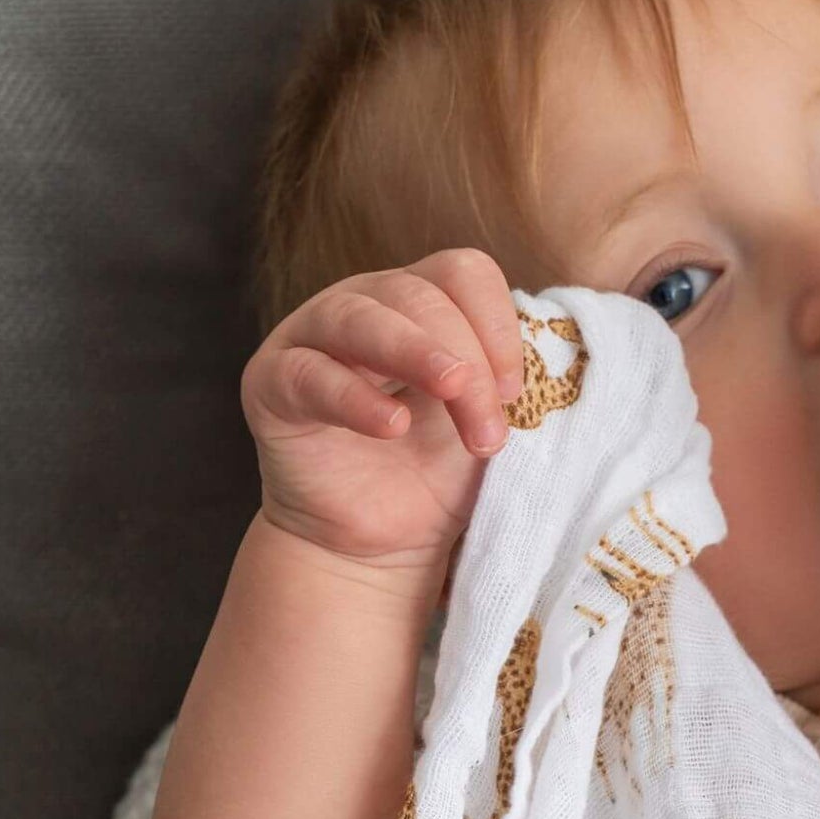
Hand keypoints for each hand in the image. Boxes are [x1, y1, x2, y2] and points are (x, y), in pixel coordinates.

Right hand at [241, 248, 525, 576]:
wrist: (378, 545)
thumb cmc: (433, 476)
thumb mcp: (483, 424)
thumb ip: (503, 384)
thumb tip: (547, 358)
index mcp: (420, 305)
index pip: (461, 273)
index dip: (496, 324)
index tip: (514, 393)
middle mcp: (364, 305)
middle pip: (420, 297)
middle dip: (467, 364)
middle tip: (490, 435)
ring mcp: (311, 337)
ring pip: (361, 317)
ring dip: (415, 354)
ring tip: (452, 393)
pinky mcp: (272, 383)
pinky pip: (310, 374)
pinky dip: (354, 398)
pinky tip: (392, 427)